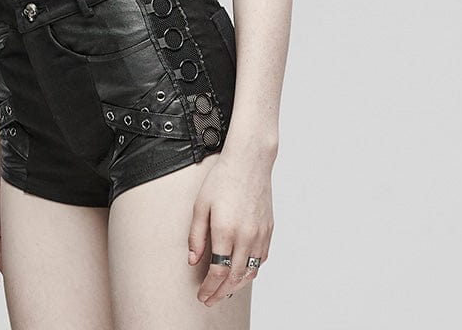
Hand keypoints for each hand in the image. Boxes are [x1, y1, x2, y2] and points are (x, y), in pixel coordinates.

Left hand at [186, 153, 273, 306]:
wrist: (250, 161)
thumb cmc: (223, 179)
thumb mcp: (201, 205)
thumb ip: (196, 236)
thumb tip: (193, 260)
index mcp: (226, 230)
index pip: (217, 272)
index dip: (209, 288)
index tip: (202, 295)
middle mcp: (246, 236)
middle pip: (234, 278)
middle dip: (220, 293)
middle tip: (210, 300)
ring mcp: (260, 234)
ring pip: (250, 272)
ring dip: (236, 286)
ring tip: (224, 291)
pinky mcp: (269, 230)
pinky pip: (261, 260)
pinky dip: (251, 272)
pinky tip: (241, 272)